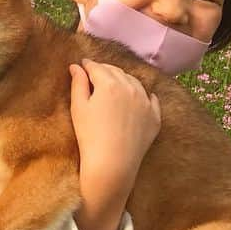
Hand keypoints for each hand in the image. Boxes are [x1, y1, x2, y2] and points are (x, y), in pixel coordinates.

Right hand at [69, 58, 159, 229]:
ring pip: (133, 82)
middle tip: (95, 74)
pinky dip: (143, 95)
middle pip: (116, 71)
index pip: (96, 67)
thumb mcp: (78, 107)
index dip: (87, 65)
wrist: (112, 164)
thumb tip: (76, 66)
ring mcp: (145, 102)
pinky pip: (151, 99)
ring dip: (123, 79)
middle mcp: (130, 87)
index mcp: (109, 83)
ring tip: (114, 85)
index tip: (82, 65)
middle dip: (104, 70)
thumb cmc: (89, 136)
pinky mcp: (155, 117)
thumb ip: (77, 83)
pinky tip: (138, 97)